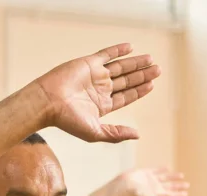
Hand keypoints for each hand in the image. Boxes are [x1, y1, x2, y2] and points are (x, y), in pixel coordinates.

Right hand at [35, 43, 160, 142]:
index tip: (152, 84)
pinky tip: (131, 48)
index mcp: (102, 105)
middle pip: (126, 80)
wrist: (48, 102)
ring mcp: (94, 75)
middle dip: (142, 75)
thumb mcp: (95, 132)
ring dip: (135, 63)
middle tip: (158, 69)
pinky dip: (118, 50)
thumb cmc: (68, 120)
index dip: (139, 90)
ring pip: (120, 67)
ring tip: (150, 59)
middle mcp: (100, 89)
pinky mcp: (88, 63)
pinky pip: (106, 54)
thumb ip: (116, 133)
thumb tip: (138, 135)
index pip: (126, 96)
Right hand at [114, 167, 188, 195]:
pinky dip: (162, 169)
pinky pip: (156, 170)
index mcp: (156, 194)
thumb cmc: (135, 193)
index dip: (178, 194)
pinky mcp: (145, 172)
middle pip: (169, 187)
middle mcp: (154, 187)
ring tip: (181, 175)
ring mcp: (150, 179)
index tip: (186, 193)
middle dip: (178, 186)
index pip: (169, 195)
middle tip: (188, 185)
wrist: (124, 184)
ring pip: (165, 178)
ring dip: (173, 177)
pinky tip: (168, 168)